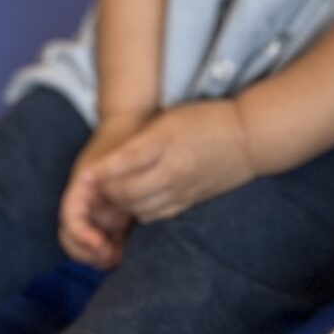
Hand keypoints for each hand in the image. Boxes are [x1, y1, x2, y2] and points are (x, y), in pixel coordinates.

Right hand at [58, 117, 151, 268]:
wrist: (131, 127)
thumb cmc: (125, 140)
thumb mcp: (120, 157)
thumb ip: (113, 174)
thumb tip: (114, 193)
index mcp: (80, 189)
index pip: (70, 220)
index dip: (81, 236)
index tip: (101, 244)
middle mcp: (83, 203)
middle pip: (72, 239)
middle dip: (87, 253)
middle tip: (111, 257)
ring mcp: (95, 211)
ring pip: (86, 245)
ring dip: (98, 256)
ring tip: (120, 256)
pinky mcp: (110, 216)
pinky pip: (104, 241)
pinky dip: (110, 252)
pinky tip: (125, 253)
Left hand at [78, 98, 255, 226]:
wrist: (250, 139)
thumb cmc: (207, 119)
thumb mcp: (171, 118)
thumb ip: (143, 139)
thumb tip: (112, 158)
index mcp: (166, 143)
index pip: (125, 162)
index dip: (101, 172)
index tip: (84, 175)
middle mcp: (173, 170)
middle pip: (127, 192)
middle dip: (107, 190)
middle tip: (98, 183)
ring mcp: (182, 190)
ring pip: (139, 208)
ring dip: (122, 203)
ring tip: (114, 191)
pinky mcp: (189, 202)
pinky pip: (155, 214)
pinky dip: (140, 210)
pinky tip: (137, 199)